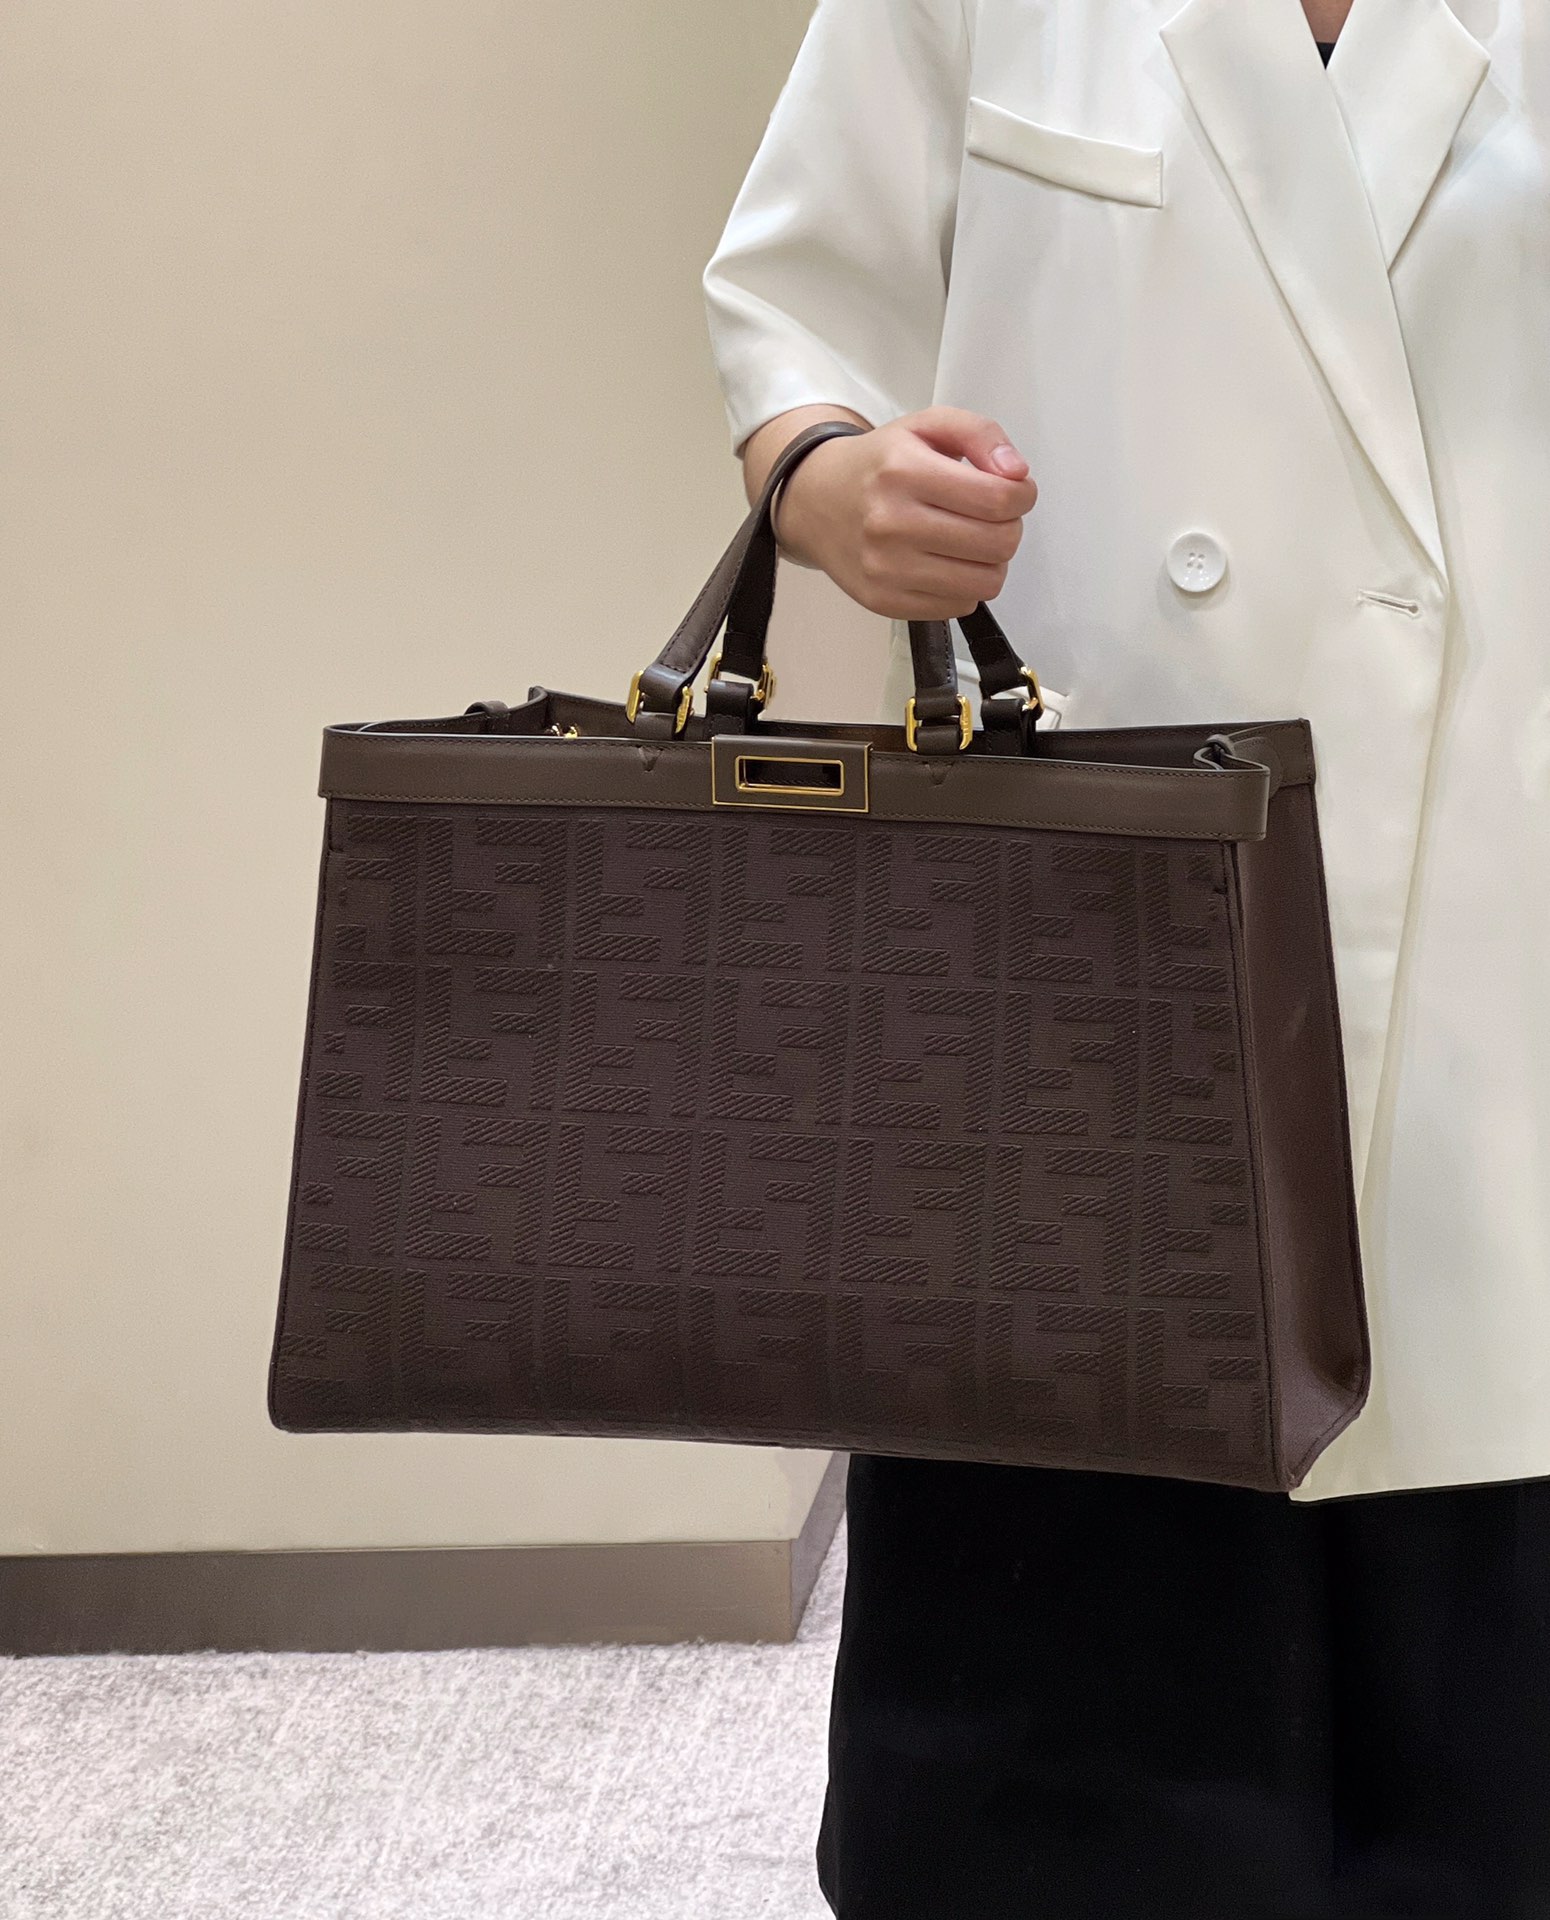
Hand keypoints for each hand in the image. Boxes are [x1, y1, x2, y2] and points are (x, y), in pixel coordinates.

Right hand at [770, 406, 1037, 619]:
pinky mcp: (884, 601)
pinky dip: (964, 585)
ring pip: (985, 582)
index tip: (1016, 492)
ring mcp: (885, 568)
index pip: (998, 498)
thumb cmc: (880, 465)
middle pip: (998, 543)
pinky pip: (959, 606)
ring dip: (991, 562)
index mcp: (904, 471)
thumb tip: (1017, 474)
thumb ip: (981, 434)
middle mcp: (891, 522)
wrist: (816, 501)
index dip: (1023, 496)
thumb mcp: (927, 426)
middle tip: (993, 517)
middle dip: (1010, 528)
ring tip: (972, 542)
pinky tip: (946, 563)